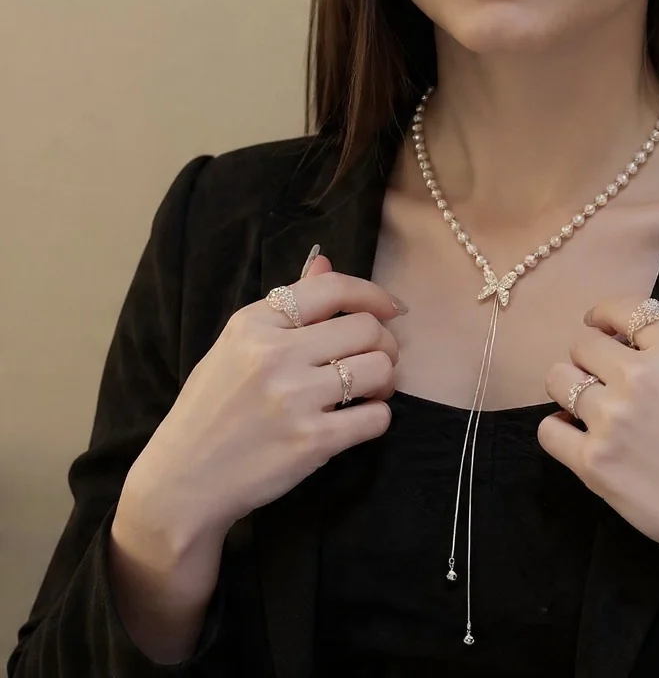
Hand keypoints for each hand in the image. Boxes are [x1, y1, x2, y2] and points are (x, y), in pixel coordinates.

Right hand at [121, 254, 404, 543]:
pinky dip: (377, 418)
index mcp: (255, 323)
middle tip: (377, 360)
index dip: (374, 295)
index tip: (392, 308)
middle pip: (367, 328)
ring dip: (386, 380)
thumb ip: (286, 306)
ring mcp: (295, 398)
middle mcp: (275, 354)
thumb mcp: (236, 346)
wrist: (180, 483)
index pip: (333, 289)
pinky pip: (377, 417)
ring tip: (370, 391)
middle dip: (385, 343)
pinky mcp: (312, 441)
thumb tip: (325, 262)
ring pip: (380, 368)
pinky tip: (358, 421)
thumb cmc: (211, 409)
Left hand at [538, 266, 658, 602]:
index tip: (604, 328)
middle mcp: (639, 376)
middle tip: (606, 376)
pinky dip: (558, 428)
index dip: (607, 316)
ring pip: (558, 379)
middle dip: (592, 355)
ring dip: (570, 386)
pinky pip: (548, 429)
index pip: (620, 310)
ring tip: (590, 403)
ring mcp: (611, 420)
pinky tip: (579, 434)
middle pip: (583, 343)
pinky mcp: (593, 463)